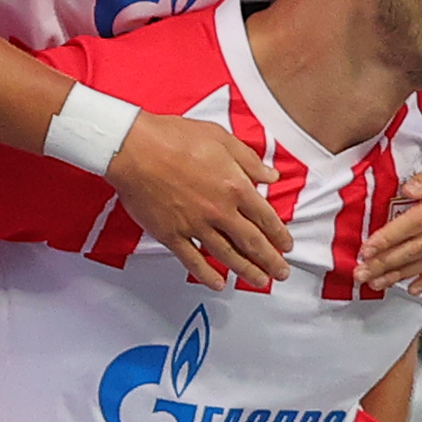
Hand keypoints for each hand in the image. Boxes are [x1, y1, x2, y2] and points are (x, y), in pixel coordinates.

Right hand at [108, 105, 290, 291]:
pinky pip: (193, 260)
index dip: (279, 234)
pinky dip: (207, 274)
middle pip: (252, 242)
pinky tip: (218, 284)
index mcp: (235, 186)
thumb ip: (249, 160)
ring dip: (246, 271)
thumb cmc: (174, 138)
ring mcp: (195, 225)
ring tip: (260, 281)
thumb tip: (271, 175)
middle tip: (281, 272)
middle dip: (271, 260)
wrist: (135, 148)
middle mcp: (219, 210)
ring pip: (227, 255)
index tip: (286, 245)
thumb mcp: (221, 138)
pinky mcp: (171, 235)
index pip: (265, 217)